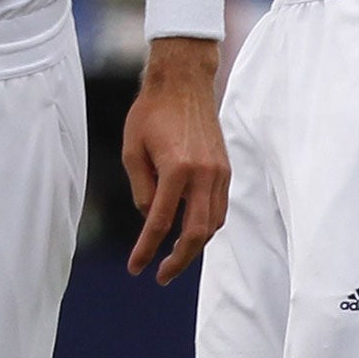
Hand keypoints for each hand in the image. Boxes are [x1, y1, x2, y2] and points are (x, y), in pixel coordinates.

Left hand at [123, 38, 229, 283]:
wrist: (183, 82)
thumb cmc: (151, 112)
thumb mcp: (132, 150)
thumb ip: (142, 190)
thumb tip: (151, 219)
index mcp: (177, 169)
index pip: (160, 222)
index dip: (146, 249)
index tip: (136, 268)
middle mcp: (204, 174)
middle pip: (196, 234)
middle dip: (179, 261)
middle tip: (161, 276)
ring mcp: (220, 172)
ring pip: (213, 224)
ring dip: (195, 247)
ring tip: (174, 259)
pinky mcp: (226, 169)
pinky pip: (219, 208)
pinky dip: (206, 226)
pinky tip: (191, 233)